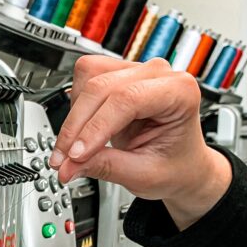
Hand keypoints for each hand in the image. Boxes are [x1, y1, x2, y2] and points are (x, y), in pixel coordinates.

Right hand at [50, 55, 231, 229]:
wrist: (182, 165)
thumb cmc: (175, 166)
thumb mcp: (143, 175)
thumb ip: (104, 167)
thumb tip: (68, 165)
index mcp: (179, 92)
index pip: (127, 99)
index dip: (95, 127)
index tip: (76, 155)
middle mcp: (158, 74)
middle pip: (102, 87)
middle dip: (77, 126)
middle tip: (64, 160)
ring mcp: (136, 71)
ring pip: (89, 78)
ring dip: (74, 115)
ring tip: (73, 148)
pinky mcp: (117, 75)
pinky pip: (85, 79)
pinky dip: (75, 106)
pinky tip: (82, 130)